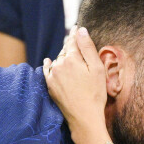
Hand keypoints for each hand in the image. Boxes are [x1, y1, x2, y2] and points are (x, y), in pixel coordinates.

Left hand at [43, 26, 107, 143]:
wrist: (84, 117)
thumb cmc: (95, 93)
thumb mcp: (97, 68)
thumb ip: (88, 48)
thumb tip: (81, 30)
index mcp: (72, 59)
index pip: (73, 41)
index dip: (75, 34)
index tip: (76, 27)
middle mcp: (59, 65)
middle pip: (65, 50)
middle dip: (70, 44)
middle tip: (74, 37)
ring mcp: (53, 76)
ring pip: (57, 60)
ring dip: (63, 55)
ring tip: (67, 51)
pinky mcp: (50, 86)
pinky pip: (47, 71)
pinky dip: (48, 64)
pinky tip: (48, 61)